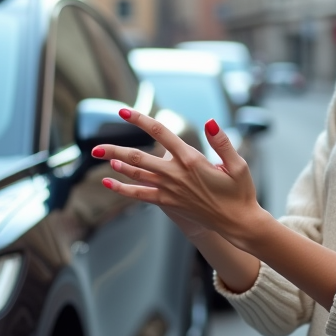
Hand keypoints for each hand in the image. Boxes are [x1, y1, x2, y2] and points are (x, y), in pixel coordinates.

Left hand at [92, 108, 267, 249]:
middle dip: (115, 150)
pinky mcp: (169, 203)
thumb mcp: (238, 164)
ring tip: (99, 156)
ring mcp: (170, 190)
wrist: (237, 223)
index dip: (141, 120)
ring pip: (136, 175)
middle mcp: (177, 175)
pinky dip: (123, 189)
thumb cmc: (240, 192)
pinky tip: (109, 183)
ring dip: (116, 165)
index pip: (162, 134)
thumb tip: (210, 122)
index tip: (123, 111)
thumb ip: (222, 142)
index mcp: (192, 160)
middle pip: (139, 158)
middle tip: (96, 146)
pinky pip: (140, 195)